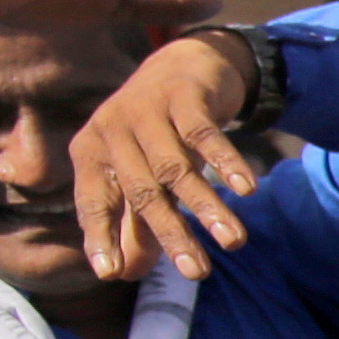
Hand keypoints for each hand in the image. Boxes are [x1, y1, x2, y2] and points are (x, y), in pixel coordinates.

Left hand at [69, 27, 272, 283]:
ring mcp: (147, 110)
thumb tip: (122, 274)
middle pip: (142, 191)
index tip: (109, 274)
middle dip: (171, 234)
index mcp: (91, 152)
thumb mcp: (138, 174)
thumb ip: (129, 221)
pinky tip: (247, 190)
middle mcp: (112, 130)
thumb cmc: (153, 133)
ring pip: (177, 168)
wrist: (180, 64)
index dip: (100, 235)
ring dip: (207, 206)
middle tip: (198, 274)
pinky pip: (205, 134)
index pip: (93, 201)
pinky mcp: (182, 96)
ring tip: (234, 242)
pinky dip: (227, 162)